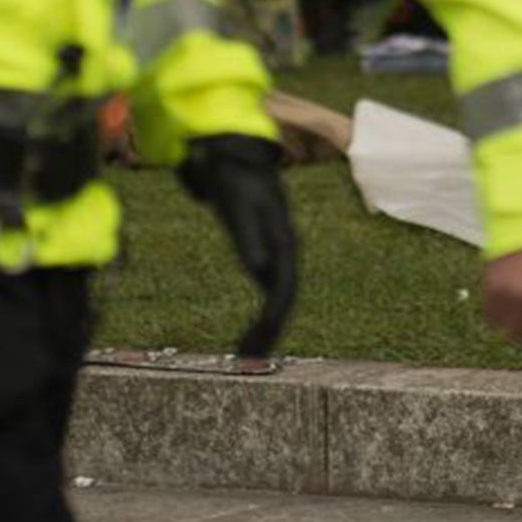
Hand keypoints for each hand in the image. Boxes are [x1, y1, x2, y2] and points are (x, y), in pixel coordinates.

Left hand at [179, 135, 298, 356]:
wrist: (236, 161)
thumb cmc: (235, 182)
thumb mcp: (237, 206)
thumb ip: (248, 237)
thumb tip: (260, 270)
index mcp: (284, 242)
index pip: (284, 289)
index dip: (271, 319)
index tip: (255, 343)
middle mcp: (286, 252)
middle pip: (284, 300)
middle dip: (268, 331)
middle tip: (247, 360)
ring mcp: (278, 255)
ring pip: (278, 300)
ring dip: (265, 328)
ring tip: (246, 355)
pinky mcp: (267, 256)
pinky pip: (269, 293)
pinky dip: (260, 315)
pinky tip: (250, 332)